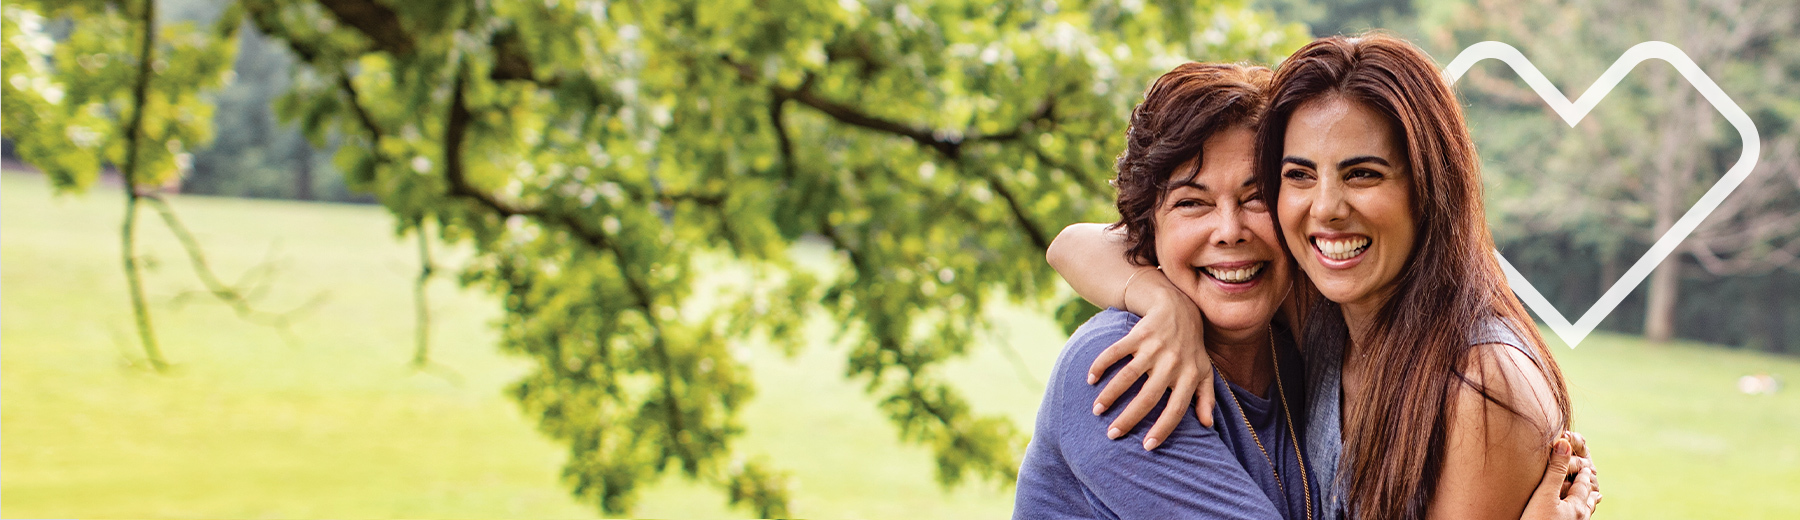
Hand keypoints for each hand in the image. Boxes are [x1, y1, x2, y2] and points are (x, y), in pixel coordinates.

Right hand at [1087, 275, 1214, 447]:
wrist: (1179, 306)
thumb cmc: (1191, 346)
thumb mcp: (1204, 370)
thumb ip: (1206, 397)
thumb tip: (1208, 425)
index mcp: (1189, 376)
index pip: (1176, 409)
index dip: (1163, 429)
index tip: (1147, 446)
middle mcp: (1171, 363)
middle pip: (1148, 397)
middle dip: (1129, 418)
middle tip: (1112, 435)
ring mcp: (1153, 348)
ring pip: (1128, 376)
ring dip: (1110, 394)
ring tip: (1096, 411)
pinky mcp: (1137, 334)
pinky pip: (1116, 351)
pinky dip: (1101, 364)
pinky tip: (1090, 379)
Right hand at [1523, 434, 1600, 519]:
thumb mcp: (1545, 495)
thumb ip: (1555, 470)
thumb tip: (1564, 443)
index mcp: (1577, 507)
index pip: (1583, 484)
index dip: (1583, 471)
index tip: (1585, 463)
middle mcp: (1579, 519)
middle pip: (1588, 500)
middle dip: (1589, 488)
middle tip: (1593, 479)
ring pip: (1584, 513)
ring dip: (1588, 503)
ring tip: (1594, 499)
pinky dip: (1578, 514)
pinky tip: (1572, 518)